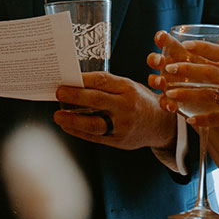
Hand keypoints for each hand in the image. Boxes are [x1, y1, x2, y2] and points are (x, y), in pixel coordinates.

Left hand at [53, 72, 176, 150]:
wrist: (160, 125)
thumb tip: (77, 84)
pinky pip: (95, 137)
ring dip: (72, 120)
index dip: (83, 79)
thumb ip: (108, 86)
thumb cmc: (140, 101)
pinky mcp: (118, 140)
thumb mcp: (130, 87)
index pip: (102, 81)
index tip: (68, 78)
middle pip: (96, 100)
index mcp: (128, 89)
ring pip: (93, 124)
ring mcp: (122, 126)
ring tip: (58, 116)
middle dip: (74, 96)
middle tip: (59, 92)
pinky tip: (68, 126)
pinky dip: (78, 132)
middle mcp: (126, 107)